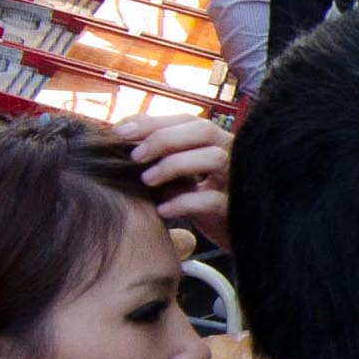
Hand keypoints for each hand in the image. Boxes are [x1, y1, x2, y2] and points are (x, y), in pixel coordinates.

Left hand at [128, 114, 233, 244]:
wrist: (239, 237)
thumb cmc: (204, 204)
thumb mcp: (185, 177)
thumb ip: (165, 158)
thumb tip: (124, 134)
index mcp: (217, 144)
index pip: (188, 121)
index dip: (154, 122)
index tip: (119, 132)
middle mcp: (232, 155)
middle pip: (204, 130)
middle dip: (164, 139)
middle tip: (135, 157)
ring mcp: (236, 181)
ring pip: (214, 158)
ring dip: (175, 165)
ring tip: (148, 181)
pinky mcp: (235, 210)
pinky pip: (212, 200)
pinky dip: (184, 202)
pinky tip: (162, 210)